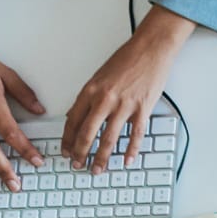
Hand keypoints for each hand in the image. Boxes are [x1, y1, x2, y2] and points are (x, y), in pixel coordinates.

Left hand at [61, 6, 194, 173]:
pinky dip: (130, 150)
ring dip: (101, 157)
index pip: (72, 121)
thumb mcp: (100, 75)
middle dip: (80, 153)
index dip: (67, 140)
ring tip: (97, 169)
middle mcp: (105, 99)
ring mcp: (125, 105)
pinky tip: (126, 160)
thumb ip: (90, 97)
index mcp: (91, 90)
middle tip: (77, 165)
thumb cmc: (127, 58)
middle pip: (87, 134)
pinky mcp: (143, 108)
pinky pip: (135, 135)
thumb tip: (80, 117)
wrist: (151, 48)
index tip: (65, 151)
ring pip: (109, 138)